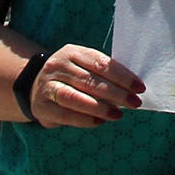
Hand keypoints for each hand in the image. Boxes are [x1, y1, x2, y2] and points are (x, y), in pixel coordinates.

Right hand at [29, 44, 143, 127]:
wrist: (34, 87)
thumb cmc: (71, 78)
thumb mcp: (83, 68)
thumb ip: (102, 75)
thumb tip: (131, 89)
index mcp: (73, 52)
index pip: (100, 63)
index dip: (122, 76)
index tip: (139, 87)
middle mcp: (58, 65)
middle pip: (89, 80)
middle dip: (116, 93)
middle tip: (134, 102)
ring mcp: (47, 85)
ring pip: (75, 97)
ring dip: (100, 107)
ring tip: (118, 115)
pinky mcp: (42, 106)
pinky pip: (65, 114)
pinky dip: (84, 119)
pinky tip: (100, 122)